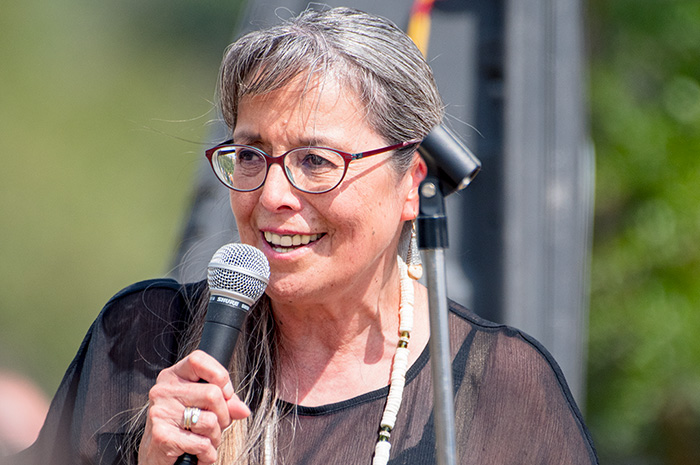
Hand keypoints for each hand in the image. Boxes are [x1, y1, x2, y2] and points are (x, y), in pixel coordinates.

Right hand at [137, 350, 250, 464]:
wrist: (156, 457)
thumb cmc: (182, 428)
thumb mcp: (204, 407)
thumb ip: (226, 403)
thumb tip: (243, 410)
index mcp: (173, 376)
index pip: (198, 360)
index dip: (220, 376)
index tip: (226, 394)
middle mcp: (163, 391)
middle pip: (213, 394)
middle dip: (224, 415)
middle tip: (216, 426)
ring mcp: (161, 412)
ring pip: (210, 421)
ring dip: (215, 437)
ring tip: (204, 440)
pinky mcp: (162, 436)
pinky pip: (202, 444)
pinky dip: (208, 454)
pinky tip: (198, 454)